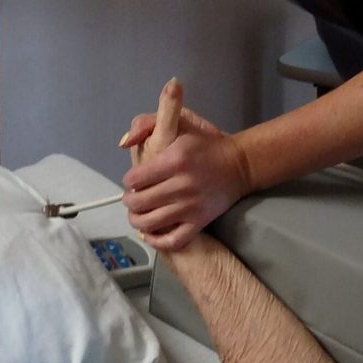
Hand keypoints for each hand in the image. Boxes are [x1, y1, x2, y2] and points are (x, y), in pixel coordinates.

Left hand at [120, 82, 250, 250]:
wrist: (239, 164)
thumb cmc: (205, 142)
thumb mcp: (179, 121)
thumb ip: (146, 123)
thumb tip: (123, 143)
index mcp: (175, 159)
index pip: (135, 178)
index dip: (128, 180)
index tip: (133, 179)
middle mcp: (182, 185)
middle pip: (139, 202)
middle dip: (130, 200)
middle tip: (133, 196)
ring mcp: (191, 207)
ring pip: (150, 223)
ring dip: (137, 219)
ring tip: (138, 213)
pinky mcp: (200, 222)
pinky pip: (172, 241)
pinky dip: (156, 240)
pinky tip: (150, 232)